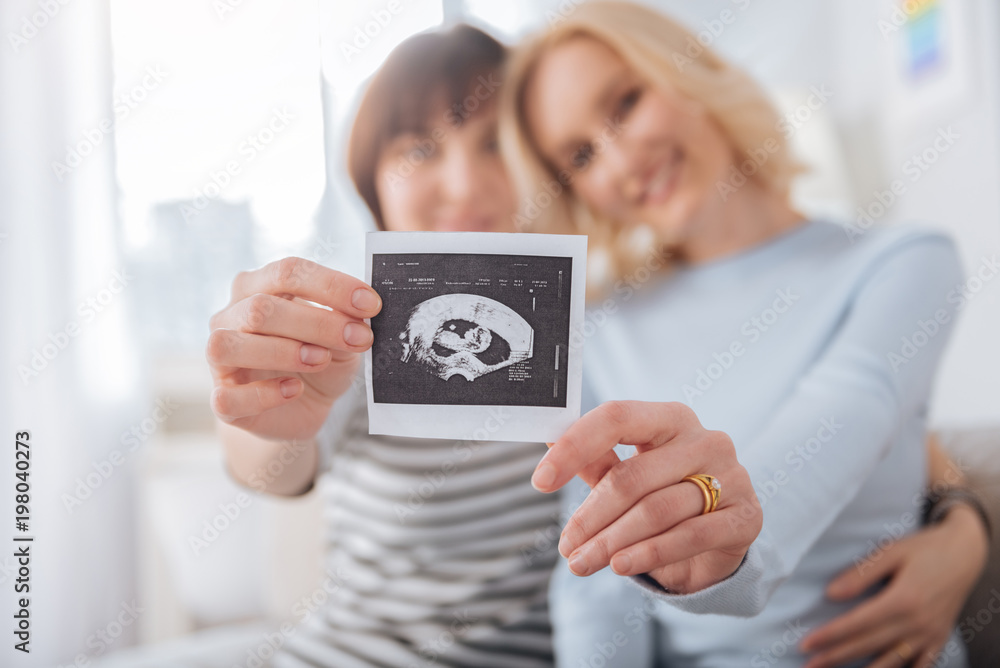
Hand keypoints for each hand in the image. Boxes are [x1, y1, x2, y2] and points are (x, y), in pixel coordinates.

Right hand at [206, 257, 380, 440]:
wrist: (305, 406)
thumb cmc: (320, 359)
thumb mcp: (340, 336)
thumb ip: (345, 320)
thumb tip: (361, 310)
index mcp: (258, 287)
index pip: (287, 272)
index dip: (330, 285)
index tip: (369, 304)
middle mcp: (230, 317)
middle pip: (261, 307)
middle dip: (316, 323)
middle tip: (357, 338)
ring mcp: (219, 359)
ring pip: (227, 345)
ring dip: (281, 352)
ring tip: (321, 360)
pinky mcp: (222, 399)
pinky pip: (226, 397)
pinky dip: (264, 394)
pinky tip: (294, 390)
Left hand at [532, 401, 762, 593]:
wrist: (721, 538)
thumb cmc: (666, 495)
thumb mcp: (629, 474)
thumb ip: (595, 458)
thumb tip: (547, 440)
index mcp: (670, 418)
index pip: (617, 418)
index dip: (574, 447)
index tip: (540, 480)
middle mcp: (705, 440)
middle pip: (632, 476)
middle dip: (591, 516)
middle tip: (566, 546)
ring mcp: (731, 476)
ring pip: (656, 510)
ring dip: (612, 542)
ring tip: (582, 562)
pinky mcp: (745, 516)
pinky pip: (689, 535)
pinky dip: (649, 554)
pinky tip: (621, 566)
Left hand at [801, 505, 988, 667]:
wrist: (965, 553)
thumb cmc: (924, 549)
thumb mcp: (890, 552)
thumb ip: (860, 574)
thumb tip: (831, 593)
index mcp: (903, 600)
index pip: (857, 624)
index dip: (830, 636)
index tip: (806, 644)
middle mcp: (917, 623)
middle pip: (868, 645)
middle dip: (835, 656)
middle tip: (810, 664)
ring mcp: (930, 635)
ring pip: (891, 660)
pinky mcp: (939, 639)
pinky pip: (921, 665)